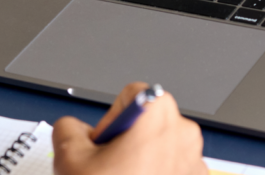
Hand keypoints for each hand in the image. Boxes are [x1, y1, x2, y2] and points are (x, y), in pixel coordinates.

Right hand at [52, 82, 206, 174]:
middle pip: (149, 123)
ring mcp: (196, 162)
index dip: (111, 121)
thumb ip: (68, 128)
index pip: (131, 96)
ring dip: (143, 162)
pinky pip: (176, 170)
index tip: (104, 146)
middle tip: (109, 169)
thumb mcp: (69, 158)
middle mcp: (184, 133)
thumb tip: (71, 127)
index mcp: (157, 114)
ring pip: (163, 148)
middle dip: (127, 143)